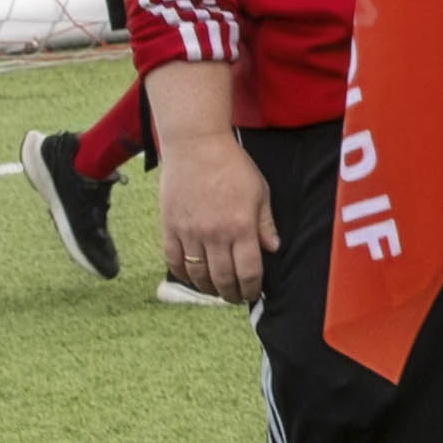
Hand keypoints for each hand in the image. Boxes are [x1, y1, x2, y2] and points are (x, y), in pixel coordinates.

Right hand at [158, 135, 278, 303]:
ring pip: (198, 274)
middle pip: (223, 278)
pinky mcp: (170, 227)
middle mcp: (215, 234)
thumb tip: (273, 249)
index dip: (251, 288)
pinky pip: (174, 260)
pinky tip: (192, 278)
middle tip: (235, 297)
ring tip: (216, 291)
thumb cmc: (232, 165)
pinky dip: (183, 274)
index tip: (252, 293)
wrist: (196, 146)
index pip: (248, 271)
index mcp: (241, 226)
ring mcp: (189, 232)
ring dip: (208, 288)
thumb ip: (265, 223)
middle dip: (231, 293)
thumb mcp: (260, 191)